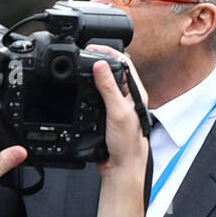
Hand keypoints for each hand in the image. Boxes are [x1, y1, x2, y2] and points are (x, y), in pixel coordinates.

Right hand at [90, 51, 149, 216]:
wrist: (121, 167)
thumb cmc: (128, 144)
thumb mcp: (118, 111)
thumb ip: (109, 88)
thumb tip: (100, 65)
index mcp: (136, 92)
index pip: (123, 64)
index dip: (107, 52)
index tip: (91, 48)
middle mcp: (127, 97)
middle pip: (112, 71)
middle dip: (98, 60)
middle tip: (82, 53)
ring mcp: (116, 106)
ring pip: (103, 84)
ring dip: (92, 75)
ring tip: (79, 66)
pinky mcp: (106, 115)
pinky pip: (96, 98)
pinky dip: (87, 90)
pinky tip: (80, 89)